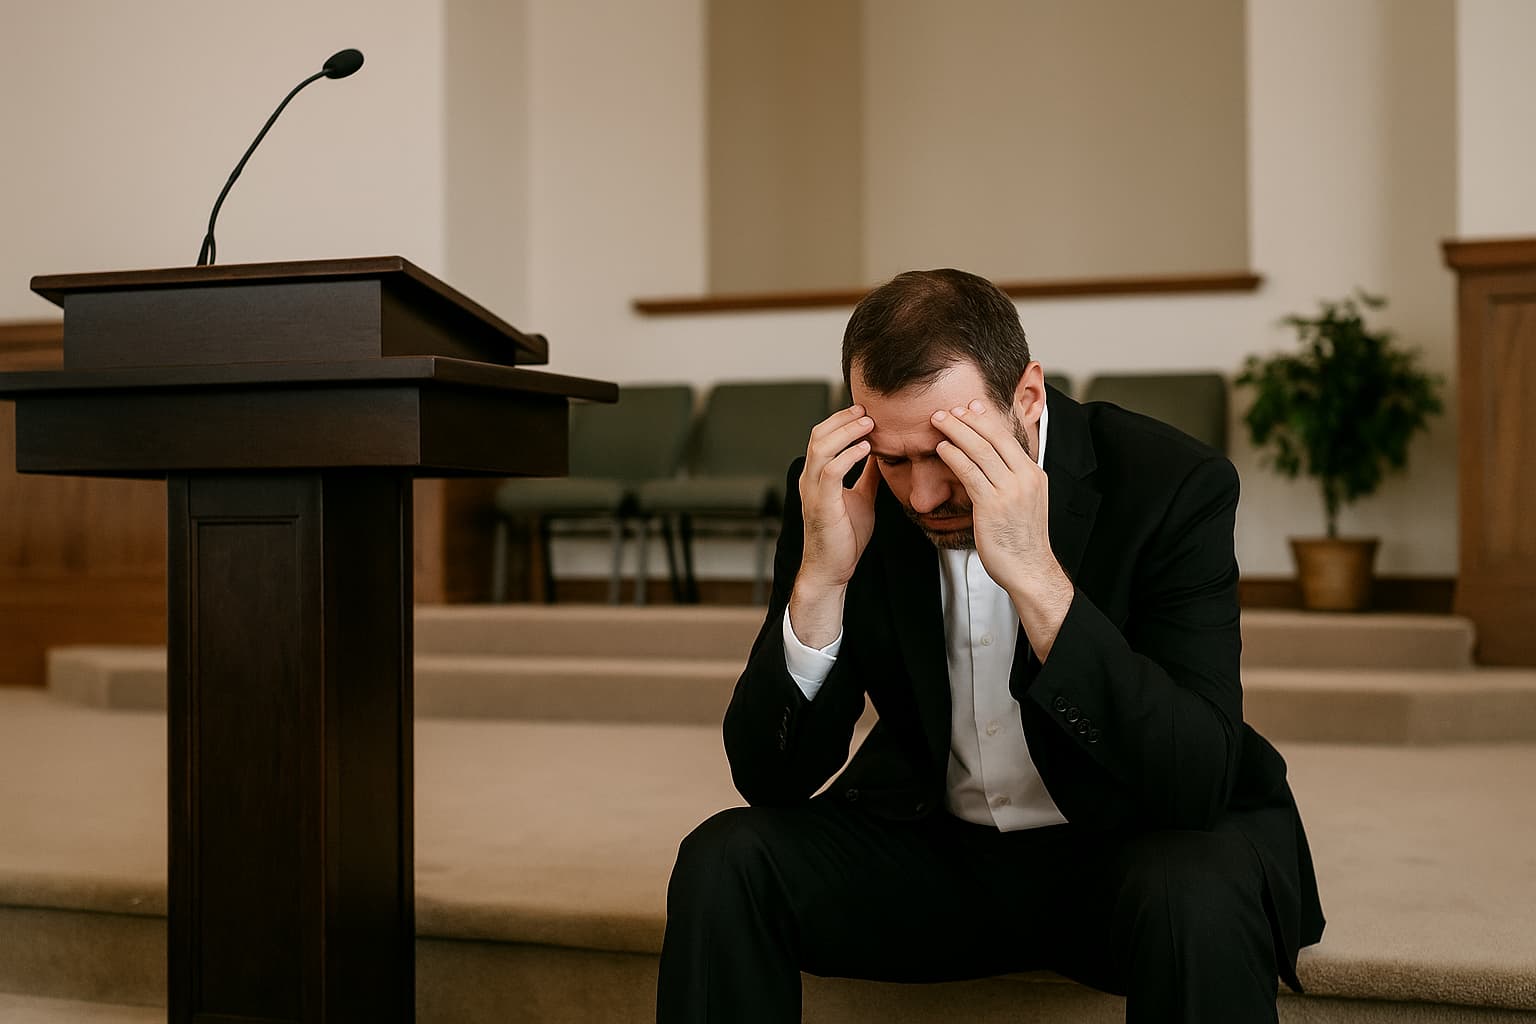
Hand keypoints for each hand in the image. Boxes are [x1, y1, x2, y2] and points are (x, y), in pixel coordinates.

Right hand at [796, 405, 878, 589]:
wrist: (833, 569)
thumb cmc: (845, 536)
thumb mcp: (862, 497)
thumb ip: (866, 475)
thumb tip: (878, 454)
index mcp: (816, 476)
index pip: (822, 436)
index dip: (842, 420)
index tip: (866, 411)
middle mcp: (809, 479)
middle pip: (818, 434)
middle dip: (843, 418)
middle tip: (867, 410)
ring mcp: (812, 491)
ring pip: (821, 447)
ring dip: (846, 432)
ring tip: (868, 423)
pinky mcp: (822, 504)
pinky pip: (832, 471)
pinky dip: (848, 455)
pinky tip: (866, 449)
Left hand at [932, 400, 1072, 658]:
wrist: (1029, 568)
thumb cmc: (1022, 538)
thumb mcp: (1026, 501)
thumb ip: (1013, 479)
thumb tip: (996, 464)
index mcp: (1034, 473)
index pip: (1008, 436)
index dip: (986, 419)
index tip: (969, 407)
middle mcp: (1024, 477)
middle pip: (992, 437)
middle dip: (967, 419)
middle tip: (947, 409)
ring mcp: (1010, 491)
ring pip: (979, 450)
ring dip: (955, 431)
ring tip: (937, 421)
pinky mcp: (992, 506)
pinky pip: (969, 473)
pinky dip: (953, 456)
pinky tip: (941, 448)